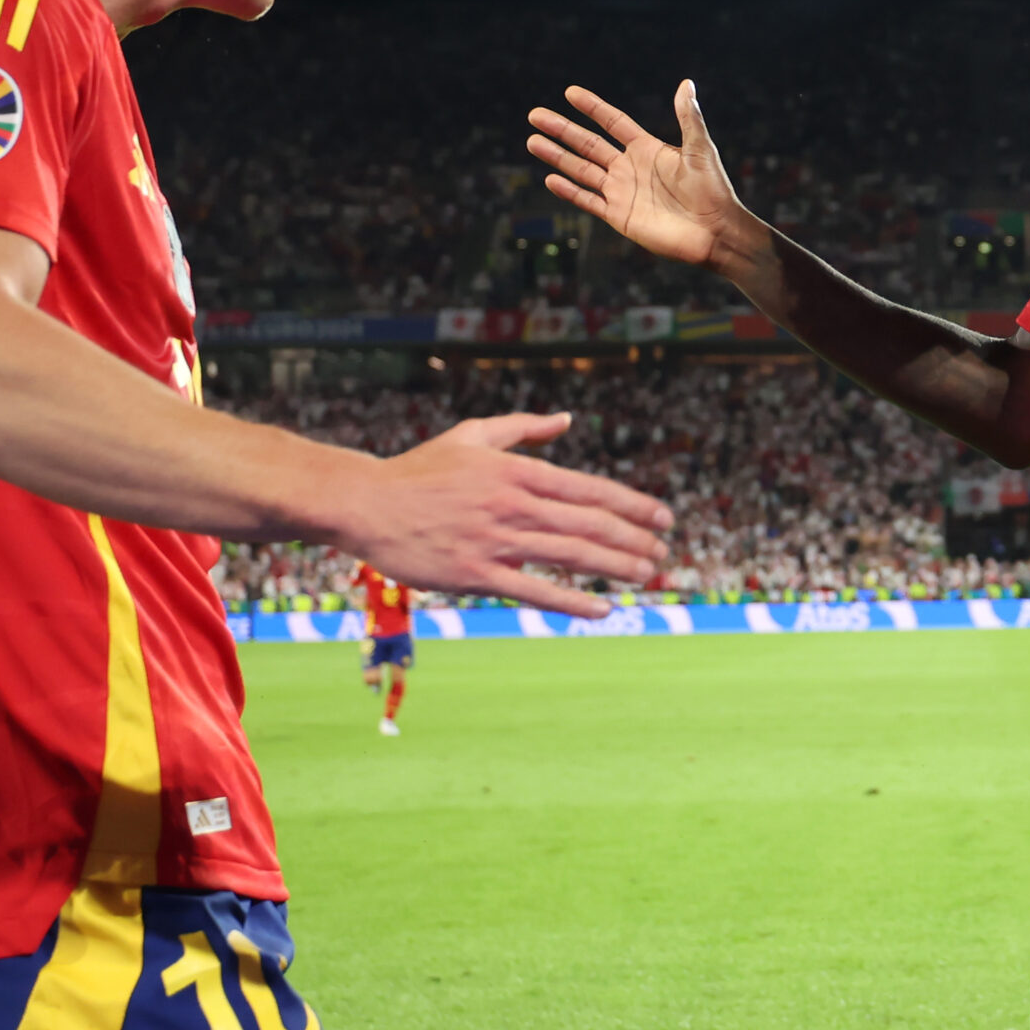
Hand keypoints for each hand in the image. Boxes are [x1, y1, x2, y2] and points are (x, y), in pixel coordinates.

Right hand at [338, 412, 671, 617]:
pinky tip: (602, 609)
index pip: (589, 489)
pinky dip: (572, 601)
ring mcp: (496, 540)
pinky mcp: (476, 574)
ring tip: (647, 575)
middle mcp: (513, 504)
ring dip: (615, 566)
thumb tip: (568, 420)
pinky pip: (534, 590)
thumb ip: (523, 429)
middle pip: (589, 524)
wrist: (365, 503)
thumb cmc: (419, 469)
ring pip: (570, 555)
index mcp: (516, 470)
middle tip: (663, 552)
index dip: (633, 505)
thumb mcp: (472, 435)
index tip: (663, 517)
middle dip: (634, 539)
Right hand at [527, 81, 751, 270]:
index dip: (592, 107)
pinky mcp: (619, 216)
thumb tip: (686, 83)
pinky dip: (569, 191)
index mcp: (647, 148)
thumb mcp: (700, 149)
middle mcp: (629, 168)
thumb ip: (688, 117)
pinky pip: (588, 201)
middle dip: (562, 129)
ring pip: (581, 170)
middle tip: (535, 115)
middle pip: (588, 144)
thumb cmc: (713, 190)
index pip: (612, 122)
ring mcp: (622, 192)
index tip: (570, 92)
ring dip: (557, 156)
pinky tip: (550, 179)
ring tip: (533, 141)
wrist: (715, 232)